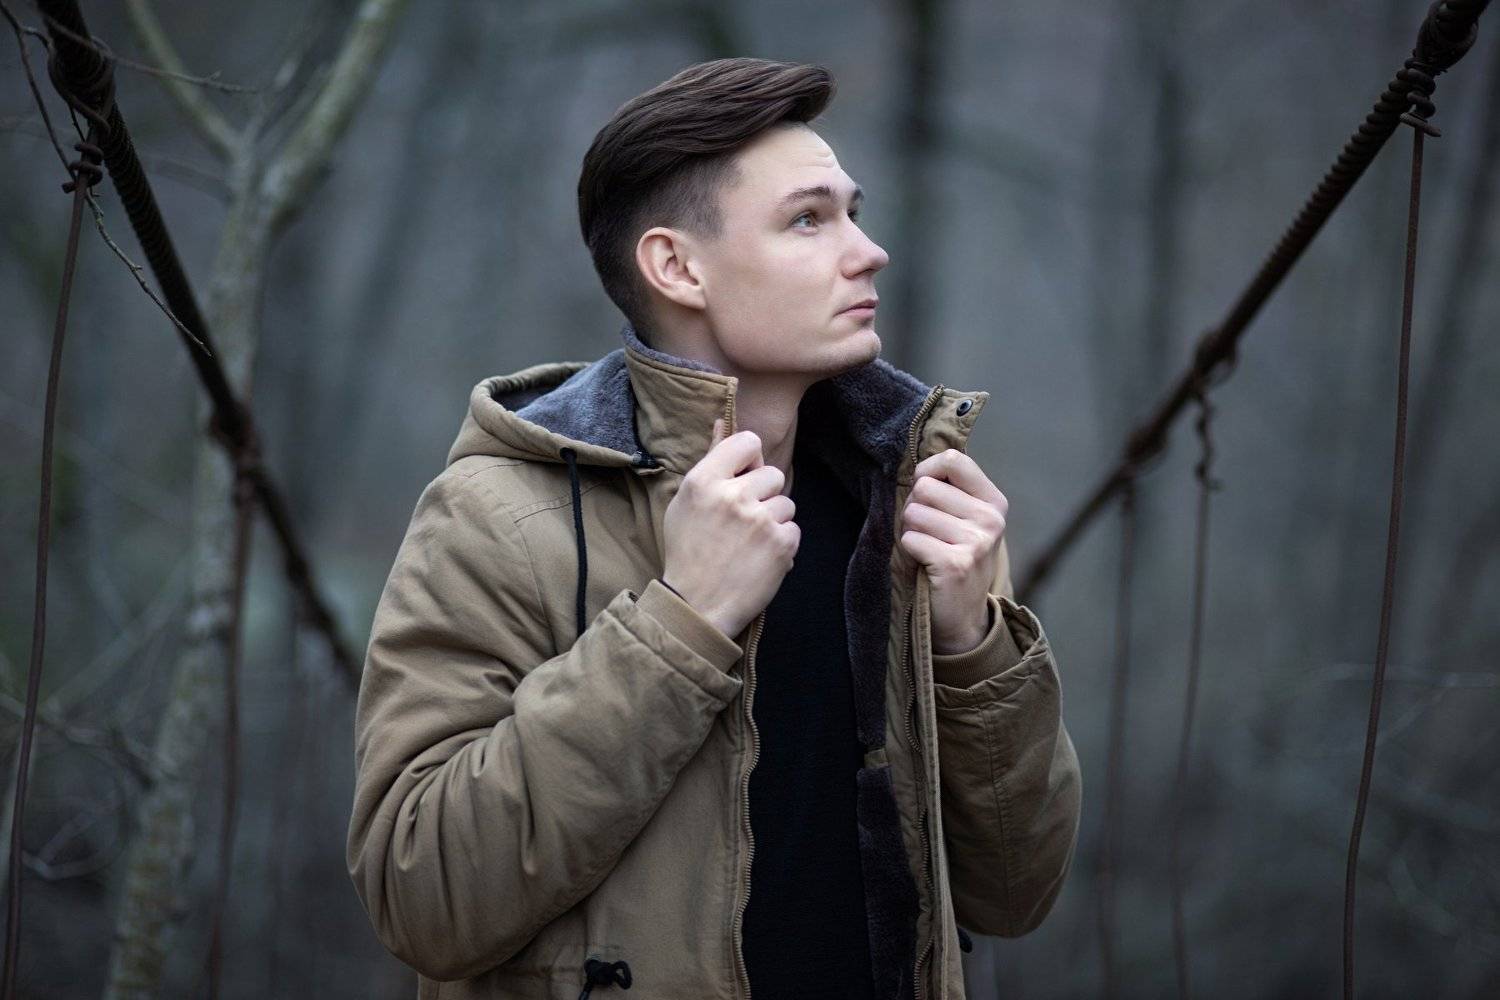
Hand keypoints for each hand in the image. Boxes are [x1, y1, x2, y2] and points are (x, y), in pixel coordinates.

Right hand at [660, 417, 799, 639]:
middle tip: (743, 520)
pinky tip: (759, 558)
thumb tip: (723, 422)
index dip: (750, 458)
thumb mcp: (687, 501)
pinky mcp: (781, 544)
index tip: (744, 476)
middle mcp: (733, 495)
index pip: (747, 441)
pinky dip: (782, 544)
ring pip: (786, 503)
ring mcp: (760, 520)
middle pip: (773, 473)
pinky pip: (794, 529)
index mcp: (704, 480)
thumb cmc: (688, 551)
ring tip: (750, 542)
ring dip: (774, 520)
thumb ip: (710, 460)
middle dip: (763, 494)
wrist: (696, 605)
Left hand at [898, 448, 1007, 654]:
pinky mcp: (956, 564)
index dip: (926, 471)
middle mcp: (990, 519)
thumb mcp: (963, 521)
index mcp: (993, 501)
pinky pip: (911, 540)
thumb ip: (948, 491)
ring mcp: (976, 542)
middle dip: (914, 509)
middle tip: (927, 534)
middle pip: (925, 487)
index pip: (952, 459)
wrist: (962, 618)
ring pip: (913, 513)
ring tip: (927, 551)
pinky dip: (909, 553)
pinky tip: (925, 566)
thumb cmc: (954, 560)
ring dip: (910, 533)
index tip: (922, 491)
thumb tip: (916, 463)